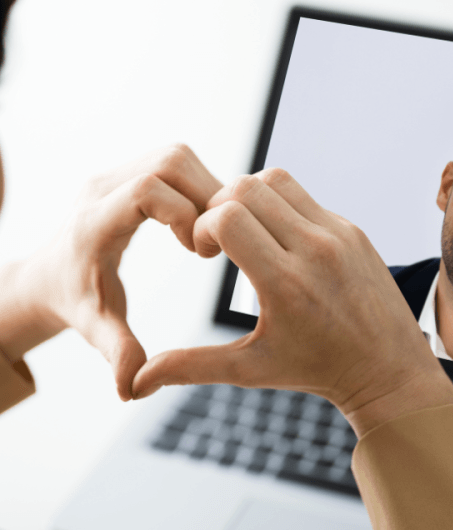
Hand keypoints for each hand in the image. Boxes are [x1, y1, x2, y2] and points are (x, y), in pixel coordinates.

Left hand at [24, 144, 221, 399]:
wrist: (49, 277)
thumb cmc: (76, 302)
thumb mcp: (98, 328)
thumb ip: (117, 351)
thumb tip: (131, 388)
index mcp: (95, 224)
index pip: (146, 191)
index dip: (184, 214)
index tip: (196, 252)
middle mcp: (103, 189)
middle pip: (170, 161)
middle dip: (206, 195)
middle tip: (215, 240)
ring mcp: (116, 176)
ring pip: (177, 156)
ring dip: (206, 188)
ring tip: (210, 232)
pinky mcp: (129, 173)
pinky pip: (175, 163)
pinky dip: (198, 186)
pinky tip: (200, 223)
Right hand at [132, 168, 452, 435]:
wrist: (386, 369)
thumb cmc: (316, 370)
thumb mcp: (251, 370)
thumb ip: (190, 366)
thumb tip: (134, 382)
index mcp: (285, 283)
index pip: (226, 216)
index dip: (202, 227)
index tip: (206, 253)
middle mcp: (315, 250)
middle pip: (246, 187)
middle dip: (219, 206)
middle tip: (221, 240)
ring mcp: (339, 235)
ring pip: (277, 181)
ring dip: (250, 198)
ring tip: (248, 235)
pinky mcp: (353, 230)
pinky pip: (305, 197)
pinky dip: (282, 207)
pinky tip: (279, 241)